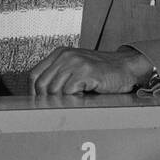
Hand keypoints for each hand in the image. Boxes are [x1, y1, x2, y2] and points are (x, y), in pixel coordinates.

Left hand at [27, 46, 151, 94]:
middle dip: (46, 99)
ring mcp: (76, 63)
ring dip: (62, 100)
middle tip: (56, 106)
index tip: (38, 102)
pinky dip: (74, 99)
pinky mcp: (86, 71)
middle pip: (42, 84)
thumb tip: (40, 96)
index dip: (33, 92)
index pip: (34, 74)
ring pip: (54, 90)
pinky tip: (83, 96)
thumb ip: (59, 75)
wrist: (126, 67)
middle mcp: (65, 56)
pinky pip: (69, 92)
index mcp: (60, 53)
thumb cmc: (102, 71)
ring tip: (74, 100)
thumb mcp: (76, 67)